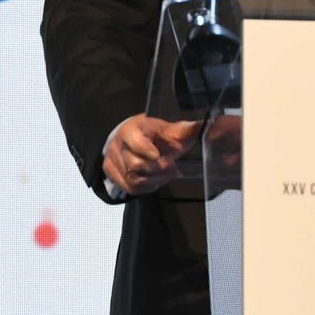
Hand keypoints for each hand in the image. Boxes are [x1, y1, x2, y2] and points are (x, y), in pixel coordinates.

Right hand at [104, 114, 244, 196]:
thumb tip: (202, 126)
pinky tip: (157, 179)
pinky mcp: (112, 174)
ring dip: (156, 180)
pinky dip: (148, 187)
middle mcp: (118, 145)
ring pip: (135, 180)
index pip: (135, 141)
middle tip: (173, 166)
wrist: (129, 138)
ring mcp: (113, 161)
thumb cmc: (151, 132)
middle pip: (137, 165)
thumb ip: (183, 130)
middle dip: (159, 169)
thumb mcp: (166, 128)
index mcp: (131, 130)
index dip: (146, 150)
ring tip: (169, 173)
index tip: (158, 155)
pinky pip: (131, 189)